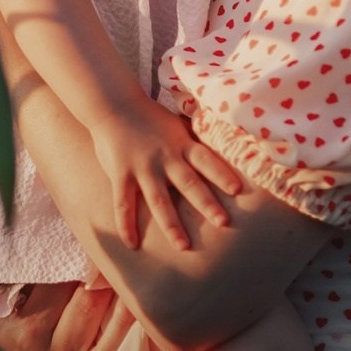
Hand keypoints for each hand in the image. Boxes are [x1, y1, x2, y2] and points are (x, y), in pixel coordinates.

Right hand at [91, 101, 244, 250]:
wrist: (112, 104)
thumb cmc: (148, 117)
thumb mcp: (175, 125)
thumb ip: (192, 142)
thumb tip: (222, 150)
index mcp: (181, 144)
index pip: (206, 160)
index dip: (221, 174)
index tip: (238, 190)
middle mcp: (164, 157)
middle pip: (189, 183)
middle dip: (206, 204)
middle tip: (223, 222)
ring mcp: (142, 168)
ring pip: (159, 201)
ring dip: (172, 225)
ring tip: (183, 246)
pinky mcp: (121, 174)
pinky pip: (123, 204)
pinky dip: (126, 225)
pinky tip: (132, 244)